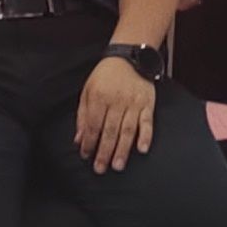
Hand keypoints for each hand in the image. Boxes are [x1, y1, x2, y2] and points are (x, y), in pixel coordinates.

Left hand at [75, 54, 160, 173]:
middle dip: (104, 152)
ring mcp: (133, 103)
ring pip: (127, 130)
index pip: (92, 124)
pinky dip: (145, 136)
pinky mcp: (147, 103)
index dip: (88, 142)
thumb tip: (78, 138)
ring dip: (122, 149)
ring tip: (117, 165)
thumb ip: (82, 115)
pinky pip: (147, 122)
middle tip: (100, 168)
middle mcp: (116, 101)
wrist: (129, 57)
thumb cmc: (106, 75)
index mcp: (99, 97)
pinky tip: (142, 149)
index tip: (86, 155)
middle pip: (109, 131)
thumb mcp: (87, 90)